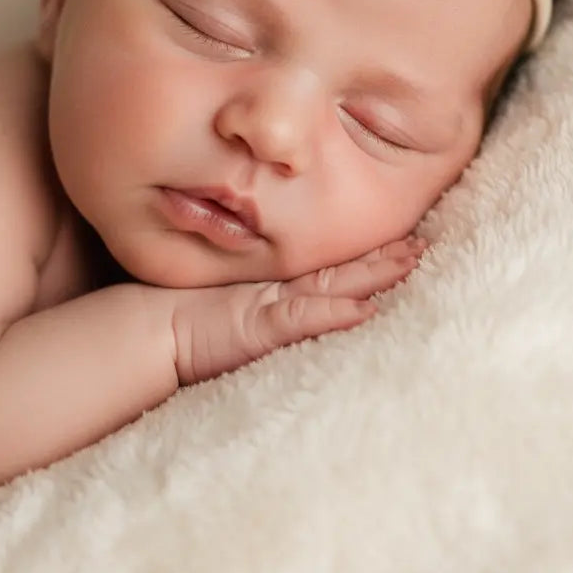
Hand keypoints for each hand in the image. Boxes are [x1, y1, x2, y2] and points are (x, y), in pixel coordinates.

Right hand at [169, 234, 428, 386]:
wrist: (148, 332)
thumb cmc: (181, 319)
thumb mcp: (230, 308)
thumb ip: (264, 305)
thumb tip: (303, 299)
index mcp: (276, 288)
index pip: (331, 268)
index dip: (368, 254)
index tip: (405, 240)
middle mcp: (280, 291)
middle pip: (343, 270)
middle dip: (384, 257)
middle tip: (424, 244)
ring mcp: (272, 305)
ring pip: (335, 284)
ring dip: (374, 274)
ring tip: (412, 261)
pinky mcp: (261, 327)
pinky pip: (304, 318)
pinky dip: (335, 313)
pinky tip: (365, 310)